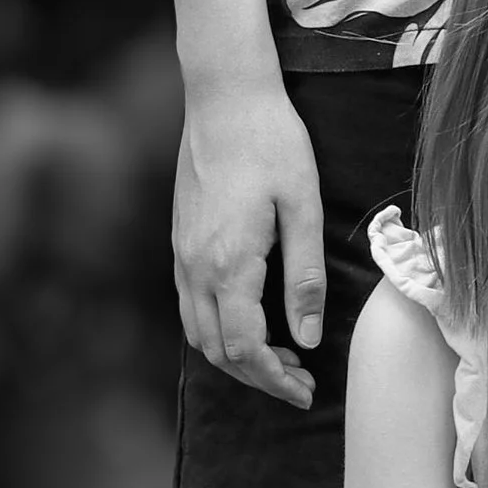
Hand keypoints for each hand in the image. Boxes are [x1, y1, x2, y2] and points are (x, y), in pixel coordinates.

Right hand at [173, 78, 324, 407]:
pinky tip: (252, 321)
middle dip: (258, 376)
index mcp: (229, 263)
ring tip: (282, 358)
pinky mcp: (180, 241)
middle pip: (217, 350)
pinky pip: (191, 305)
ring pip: (198, 332)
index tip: (306, 391)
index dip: (275, 379)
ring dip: (236, 356)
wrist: (225, 97)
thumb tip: (308, 337)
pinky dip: (218, 329)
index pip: (245, 348)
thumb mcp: (303, 208)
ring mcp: (182, 254)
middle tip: (301, 382)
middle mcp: (196, 266)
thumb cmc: (273, 143)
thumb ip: (304, 277)